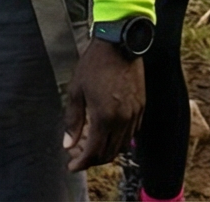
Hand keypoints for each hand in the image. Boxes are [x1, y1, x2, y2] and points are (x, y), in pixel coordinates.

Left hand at [61, 36, 145, 170]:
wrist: (119, 43)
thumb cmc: (94, 65)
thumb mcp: (76, 91)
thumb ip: (73, 121)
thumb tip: (68, 144)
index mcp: (104, 117)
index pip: (94, 152)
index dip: (81, 163)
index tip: (72, 166)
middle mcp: (122, 120)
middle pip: (109, 153)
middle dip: (93, 160)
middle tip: (79, 157)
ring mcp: (135, 114)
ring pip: (122, 145)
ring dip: (107, 151)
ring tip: (92, 145)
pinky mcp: (141, 106)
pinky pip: (132, 132)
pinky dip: (120, 139)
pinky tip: (108, 132)